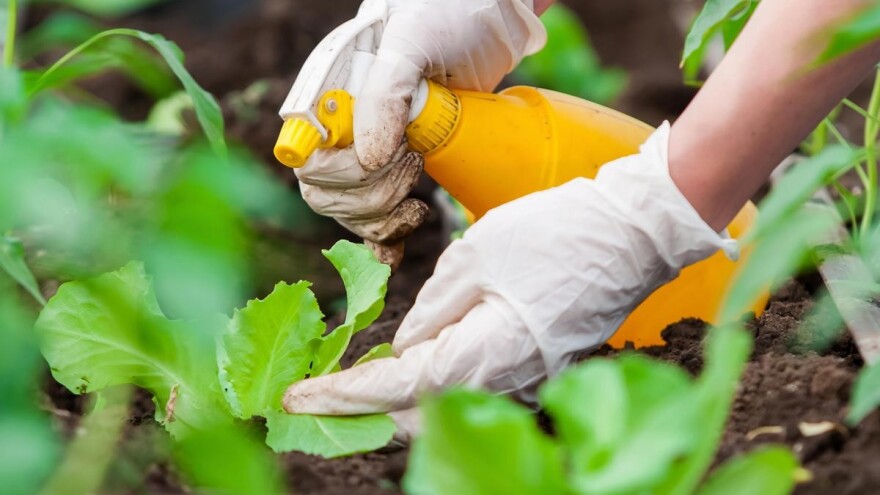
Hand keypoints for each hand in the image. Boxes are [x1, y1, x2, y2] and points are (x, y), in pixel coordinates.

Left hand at [284, 124, 738, 437]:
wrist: (634, 233)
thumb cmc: (555, 234)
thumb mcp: (476, 255)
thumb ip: (433, 307)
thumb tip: (408, 343)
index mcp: (484, 355)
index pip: (395, 388)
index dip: (340, 394)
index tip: (295, 397)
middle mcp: (507, 384)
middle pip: (419, 412)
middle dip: (366, 406)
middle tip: (323, 386)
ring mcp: (530, 382)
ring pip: (448, 403)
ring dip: (401, 395)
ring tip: (359, 375)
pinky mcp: (543, 368)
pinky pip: (480, 386)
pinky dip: (441, 380)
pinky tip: (423, 356)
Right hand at [296, 0, 545, 267]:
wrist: (488, 14)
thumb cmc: (447, 13)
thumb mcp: (413, 40)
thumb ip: (385, 93)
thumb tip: (367, 159)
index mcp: (328, 93)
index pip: (307, 157)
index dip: (341, 175)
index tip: (391, 157)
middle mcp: (341, 123)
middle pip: (326, 193)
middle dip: (371, 196)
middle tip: (414, 165)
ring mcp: (368, 146)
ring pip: (351, 211)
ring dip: (384, 216)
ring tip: (420, 189)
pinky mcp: (396, 164)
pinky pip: (375, 216)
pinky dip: (383, 240)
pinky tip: (396, 251)